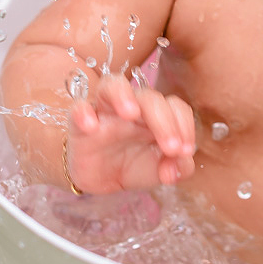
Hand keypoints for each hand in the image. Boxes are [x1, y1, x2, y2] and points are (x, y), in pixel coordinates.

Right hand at [64, 73, 195, 194]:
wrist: (100, 179)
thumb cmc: (134, 165)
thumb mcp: (159, 171)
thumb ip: (178, 168)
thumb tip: (179, 166)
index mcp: (157, 115)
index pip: (175, 106)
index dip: (184, 126)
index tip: (184, 152)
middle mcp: (134, 106)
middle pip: (150, 97)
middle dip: (165, 122)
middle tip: (171, 149)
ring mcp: (106, 110)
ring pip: (113, 84)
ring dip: (123, 95)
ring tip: (131, 114)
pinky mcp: (80, 122)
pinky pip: (78, 107)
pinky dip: (83, 112)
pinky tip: (91, 126)